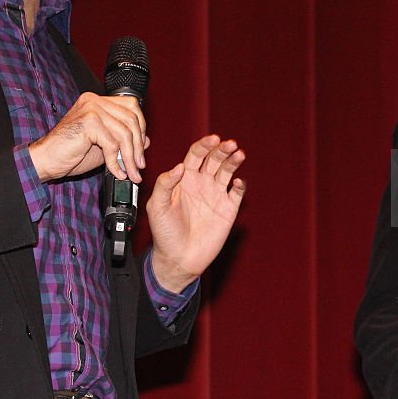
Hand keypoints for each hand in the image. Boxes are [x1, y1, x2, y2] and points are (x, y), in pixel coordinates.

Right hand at [28, 92, 148, 182]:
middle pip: (131, 120)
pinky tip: (115, 172)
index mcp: (98, 102)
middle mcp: (95, 101)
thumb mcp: (103, 146)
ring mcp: (92, 109)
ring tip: (130, 173)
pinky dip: (116, 161)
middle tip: (138, 167)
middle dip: (137, 147)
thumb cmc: (69, 153)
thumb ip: (122, 140)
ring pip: (124, 133)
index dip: (141, 129)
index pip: (131, 107)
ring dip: (129, 157)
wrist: (45, 161)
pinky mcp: (88, 122)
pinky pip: (112, 144)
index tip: (141, 151)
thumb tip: (146, 141)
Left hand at [146, 135, 246, 292]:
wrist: (178, 259)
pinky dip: (240, 185)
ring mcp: (216, 195)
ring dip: (234, 161)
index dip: (204, 145)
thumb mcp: (157, 207)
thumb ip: (165, 185)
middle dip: (222, 149)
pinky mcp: (228, 209)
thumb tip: (180, 166)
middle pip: (215, 159)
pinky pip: (237, 192)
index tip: (212, 139)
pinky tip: (238, 182)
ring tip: (239, 154)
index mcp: (185, 178)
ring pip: (228, 171)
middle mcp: (202, 183)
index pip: (196, 155)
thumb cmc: (164, 233)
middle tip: (229, 144)